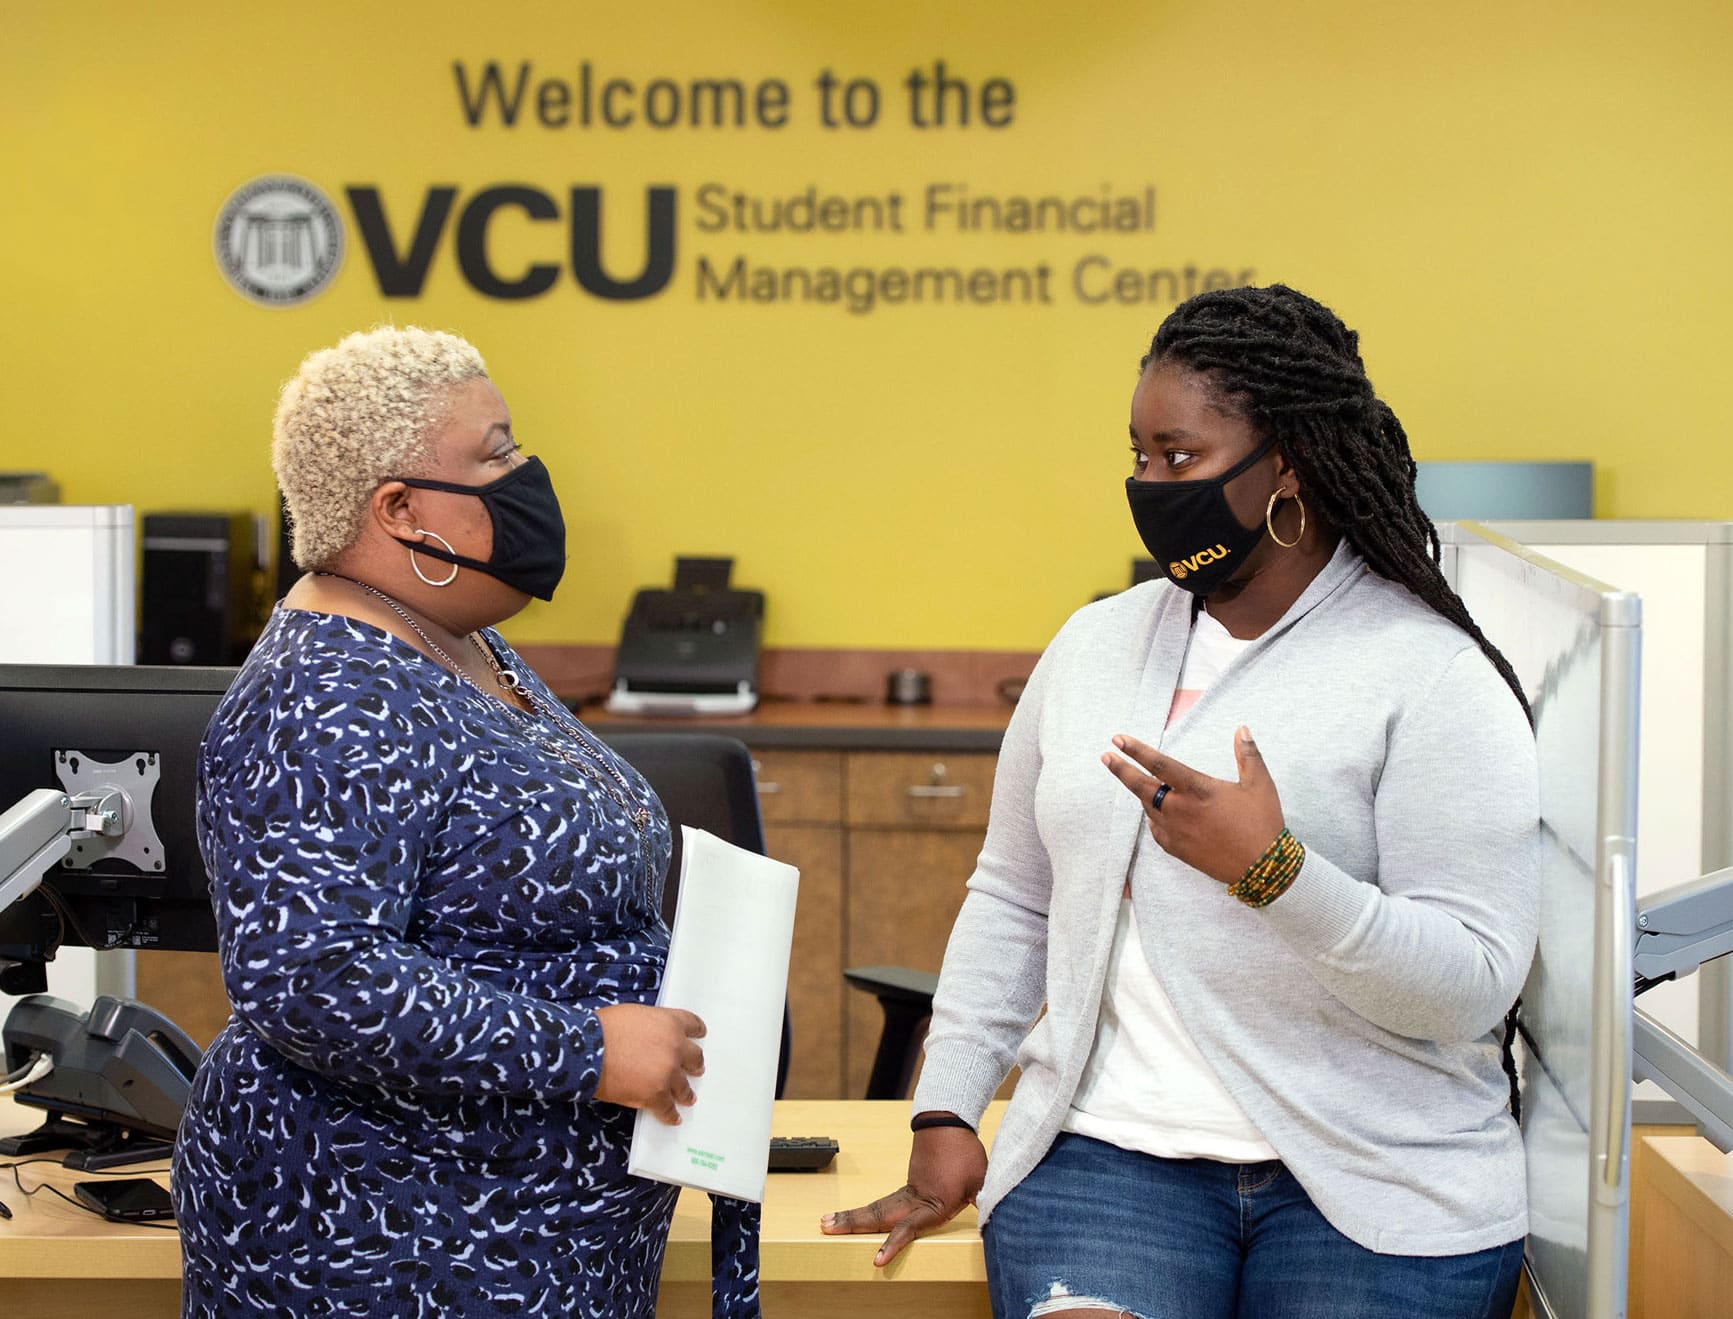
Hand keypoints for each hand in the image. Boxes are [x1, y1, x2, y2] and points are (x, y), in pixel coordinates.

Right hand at [594, 1004, 705, 1123]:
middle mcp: (675, 1047)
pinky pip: (668, 1109)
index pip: (693, 1025)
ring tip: (688, 1098)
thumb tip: (652, 1036)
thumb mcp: (634, 1014)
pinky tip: (673, 1118)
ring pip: (684, 1087)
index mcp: (670, 1023)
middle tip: (696, 1070)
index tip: (700, 1035)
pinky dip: (670, 1115)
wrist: (588, 1050)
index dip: (697, 1032)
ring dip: (686, 1093)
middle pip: (695, 1058)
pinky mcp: (655, 1095)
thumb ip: (651, 1025)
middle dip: (695, 1065)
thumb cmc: (604, 1028)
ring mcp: (667, 1073)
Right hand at [820, 1118, 985, 1265]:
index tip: (876, 1260)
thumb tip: (994, 1217)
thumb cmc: (966, 1153)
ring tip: (826, 1222)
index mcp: (934, 1202)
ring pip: (878, 1207)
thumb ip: (982, 1202)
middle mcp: (915, 1198)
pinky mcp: (909, 1184)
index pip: (911, 1228)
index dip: (894, 1244)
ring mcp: (909, 1190)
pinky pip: (886, 1202)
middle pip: (880, 1215)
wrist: (948, 1121)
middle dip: (852, 1224)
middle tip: (825, 1227)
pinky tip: (856, 1218)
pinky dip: (868, 1211)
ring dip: (852, 1217)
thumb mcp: (981, 1181)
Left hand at [1102, 726, 1284, 885]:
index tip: (1118, 740)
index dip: (1137, 751)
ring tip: (1139, 781)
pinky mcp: (1177, 849)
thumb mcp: (1260, 784)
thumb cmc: (1262, 823)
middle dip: (1121, 770)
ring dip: (1141, 793)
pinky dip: (1153, 818)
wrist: (1263, 867)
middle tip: (1106, 758)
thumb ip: (1248, 755)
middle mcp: (1181, 809)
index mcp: (1198, 790)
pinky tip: (1156, 813)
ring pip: (1148, 807)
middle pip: (1141, 787)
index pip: (1160, 764)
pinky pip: (1156, 829)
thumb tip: (1242, 729)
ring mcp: (1176, 831)